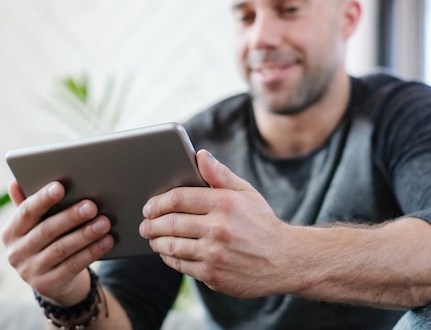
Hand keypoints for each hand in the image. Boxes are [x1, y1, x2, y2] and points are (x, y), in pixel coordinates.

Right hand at [1, 180, 113, 305]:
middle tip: (92, 205)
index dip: (42, 199)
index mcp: (11, 232)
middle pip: (47, 230)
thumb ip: (28, 204)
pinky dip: (92, 252)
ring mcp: (30, 271)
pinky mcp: (48, 285)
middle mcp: (16, 252)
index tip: (60, 186)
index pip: (26, 212)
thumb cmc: (47, 241)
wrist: (53, 281)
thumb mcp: (35, 225)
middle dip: (71, 217)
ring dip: (85, 234)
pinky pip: (73, 265)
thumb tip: (15, 182)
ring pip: (62, 249)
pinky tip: (107, 241)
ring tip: (104, 222)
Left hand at [139, 149, 291, 297]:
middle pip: (170, 223)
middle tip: (144, 224)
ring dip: (156, 242)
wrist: (286, 260)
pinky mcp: (213, 275)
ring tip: (152, 238)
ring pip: (171, 246)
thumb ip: (219, 174)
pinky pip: (180, 265)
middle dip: (151, 223)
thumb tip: (199, 155)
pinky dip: (169, 258)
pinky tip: (167, 253)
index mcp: (224, 203)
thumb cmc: (261, 222)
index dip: (157, 202)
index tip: (149, 206)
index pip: (178, 198)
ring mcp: (214, 254)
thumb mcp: (246, 193)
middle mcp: (218, 228)